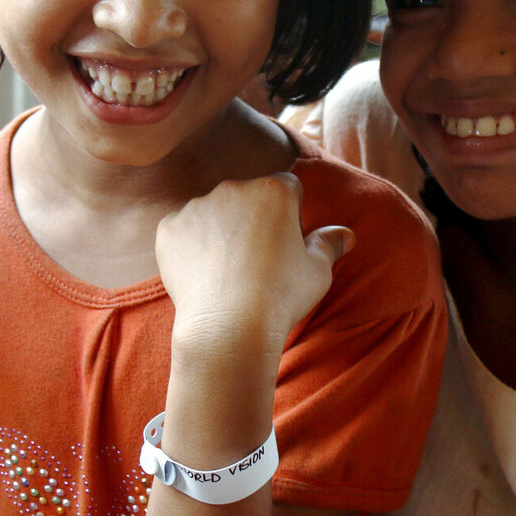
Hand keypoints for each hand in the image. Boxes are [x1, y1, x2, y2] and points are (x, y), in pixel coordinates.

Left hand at [156, 172, 352, 374]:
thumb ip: (329, 244)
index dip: (288, 214)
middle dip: (251, 219)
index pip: (286, 188)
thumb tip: (346, 234)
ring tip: (227, 272)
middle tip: (256, 261)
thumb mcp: (317, 271)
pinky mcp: (169, 228)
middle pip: (246, 197)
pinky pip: (181, 231)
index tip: (284, 242)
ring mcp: (197, 206)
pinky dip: (189, 247)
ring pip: (212, 212)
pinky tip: (202, 275)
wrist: (229, 327)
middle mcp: (233, 188)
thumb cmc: (280, 297)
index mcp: (274, 190)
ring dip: (219, 231)